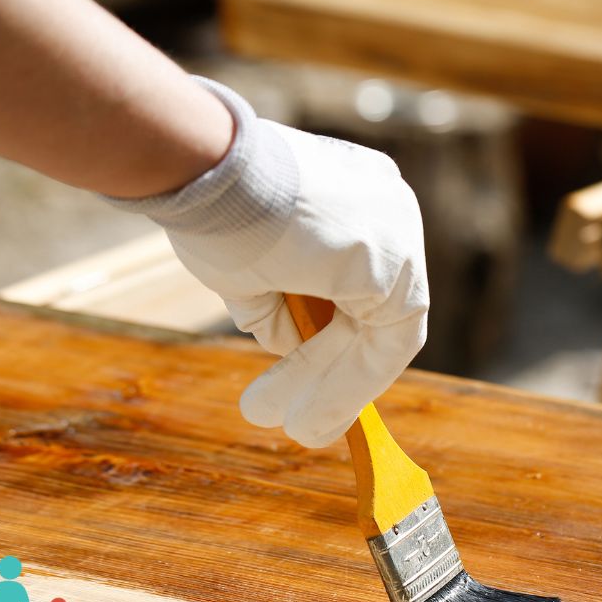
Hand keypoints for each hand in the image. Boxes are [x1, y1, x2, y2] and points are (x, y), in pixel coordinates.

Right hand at [108, 78, 428, 446]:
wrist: (204, 170)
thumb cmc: (213, 203)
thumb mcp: (248, 260)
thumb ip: (277, 299)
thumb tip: (286, 341)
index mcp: (358, 195)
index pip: (362, 281)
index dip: (336, 334)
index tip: (307, 371)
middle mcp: (390, 211)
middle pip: (375, 311)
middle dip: (334, 370)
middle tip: (301, 419)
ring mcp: (398, 236)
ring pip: (381, 335)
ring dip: (338, 389)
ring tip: (300, 431)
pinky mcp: (390, 267)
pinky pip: (380, 347)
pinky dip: (347, 387)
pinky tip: (308, 417)